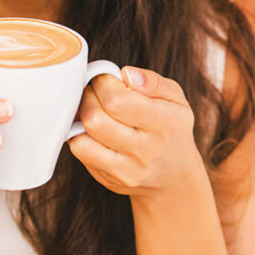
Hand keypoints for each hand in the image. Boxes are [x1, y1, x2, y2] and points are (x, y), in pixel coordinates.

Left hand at [69, 67, 203, 197]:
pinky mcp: (109, 179)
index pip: (118, 101)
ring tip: (93, 109)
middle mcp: (145, 150)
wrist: (175, 176)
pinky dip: (79, 135)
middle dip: (88, 97)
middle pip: (95, 119)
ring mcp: (126, 169)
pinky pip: (80, 153)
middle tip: (96, 92)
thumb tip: (126, 74)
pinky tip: (93, 129)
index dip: (104, 83)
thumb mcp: (176, 99)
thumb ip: (153, 82)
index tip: (107, 80)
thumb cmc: (172, 129)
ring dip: (81, 117)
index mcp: (164, 123)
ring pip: (82, 139)